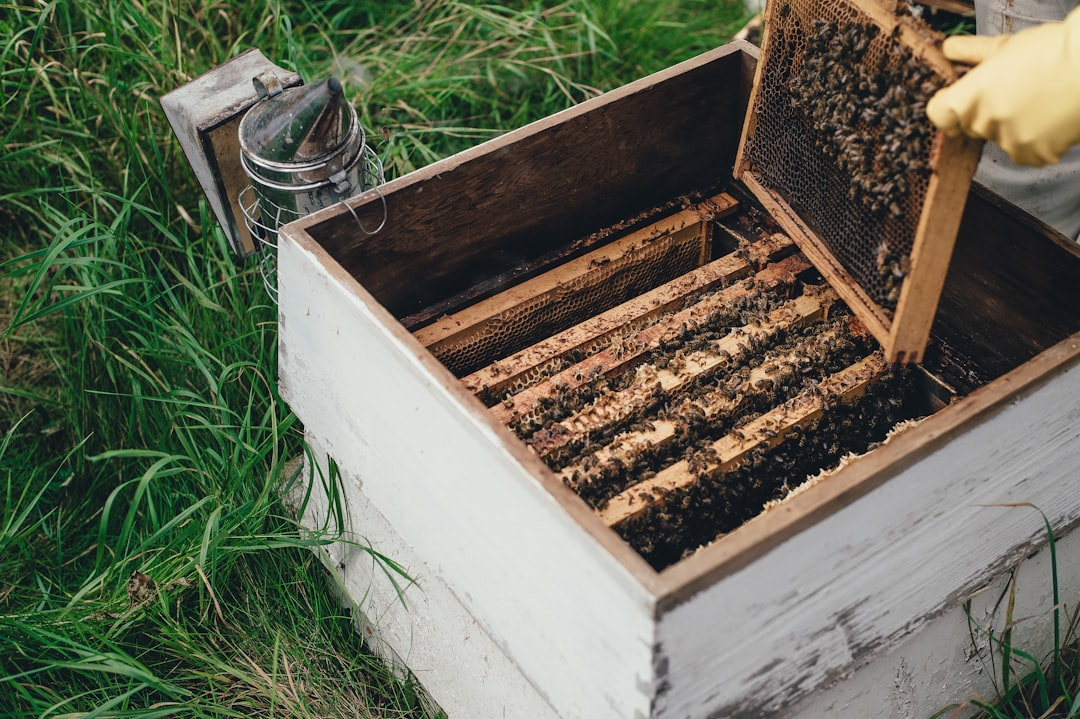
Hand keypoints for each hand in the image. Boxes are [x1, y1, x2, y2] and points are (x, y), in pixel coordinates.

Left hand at [926, 9, 1079, 165]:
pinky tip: (1051, 119)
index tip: (958, 99)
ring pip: (1001, 138)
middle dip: (987, 113)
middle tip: (1015, 94)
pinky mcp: (1033, 154)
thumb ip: (973, 53)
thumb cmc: (1053, 51)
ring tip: (1040, 102)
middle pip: (972, 126)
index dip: (947, 106)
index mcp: (968, 98)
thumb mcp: (1007, 47)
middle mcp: (983, 123)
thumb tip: (950, 48)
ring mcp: (1008, 142)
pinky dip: (1037, 140)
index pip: (939, 114)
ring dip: (1014, 126)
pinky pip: (1026, 151)